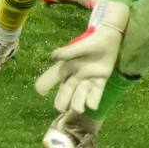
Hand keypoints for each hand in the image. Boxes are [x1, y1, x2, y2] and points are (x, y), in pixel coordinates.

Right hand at [34, 0, 129, 114]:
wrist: (108, 39)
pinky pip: (97, 92)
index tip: (40, 91)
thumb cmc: (89, 42)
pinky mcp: (101, 80)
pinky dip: (94, 100)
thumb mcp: (77, 46)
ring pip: (80, 94)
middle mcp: (75, 77)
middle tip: (61, 109)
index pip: (51, 78)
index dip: (44, 85)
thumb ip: (67, 52)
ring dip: (78, 102)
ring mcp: (88, 80)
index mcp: (66, 68)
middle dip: (63, 101)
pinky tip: (92, 106)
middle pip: (66, 92)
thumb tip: (53, 57)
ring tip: (79, 109)